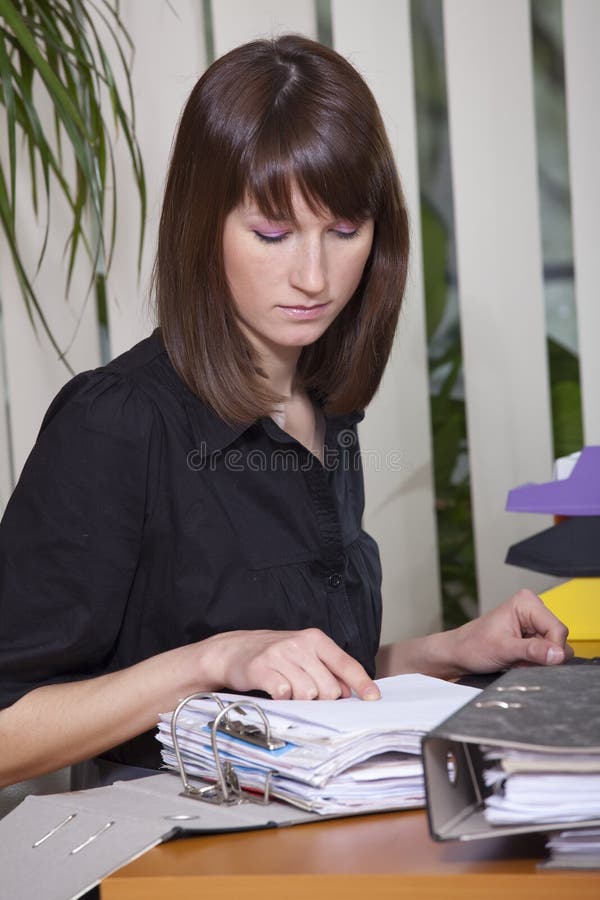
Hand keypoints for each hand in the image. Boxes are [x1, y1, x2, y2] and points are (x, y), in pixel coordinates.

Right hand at [198, 628, 380, 700]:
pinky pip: (284, 694)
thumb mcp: (304, 654)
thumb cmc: (275, 655)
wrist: (233, 649)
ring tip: (288, 689)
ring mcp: (280, 654)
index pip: (346, 663)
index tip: (374, 698)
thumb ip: (328, 670)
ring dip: (300, 700)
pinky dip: (282, 699)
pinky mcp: (261, 668)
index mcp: (315, 639)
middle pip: (329, 688)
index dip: (362, 683)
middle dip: (322, 699)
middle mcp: (300, 644)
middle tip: (305, 692)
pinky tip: (275, 691)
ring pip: (308, 694)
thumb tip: (351, 692)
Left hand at [449, 589, 573, 673]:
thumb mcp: (503, 650)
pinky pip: (546, 653)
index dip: (553, 650)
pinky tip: (519, 661)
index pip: (558, 629)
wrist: (459, 653)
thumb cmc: (473, 646)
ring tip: (517, 660)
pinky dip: (535, 662)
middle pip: (559, 639)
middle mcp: (533, 609)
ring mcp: (533, 622)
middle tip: (521, 661)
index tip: (537, 663)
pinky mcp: (532, 635)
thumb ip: (532, 651)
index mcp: (526, 602)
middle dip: (543, 656)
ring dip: (539, 660)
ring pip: (554, 648)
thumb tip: (558, 654)